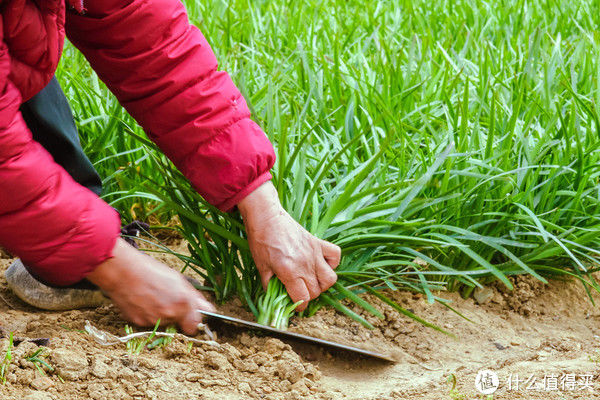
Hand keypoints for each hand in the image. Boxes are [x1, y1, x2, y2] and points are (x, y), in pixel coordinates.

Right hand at [87, 238, 214, 334]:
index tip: (190, 315)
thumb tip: (209, 310)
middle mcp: (170, 315)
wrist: (122, 272)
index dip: (192, 320)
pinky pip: (149, 323)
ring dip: (161, 314)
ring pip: (163, 324)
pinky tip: (143, 301)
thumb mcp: (178, 280)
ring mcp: (153, 321)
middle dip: (176, 315)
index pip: (194, 326)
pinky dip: (147, 315)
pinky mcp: (139, 323)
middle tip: (166, 298)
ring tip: (153, 296)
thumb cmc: (151, 271)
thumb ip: (195, 298)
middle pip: (178, 324)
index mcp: (183, 303)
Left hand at [238, 182, 340, 310]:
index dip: (299, 306)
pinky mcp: (318, 242)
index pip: (303, 298)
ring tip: (313, 281)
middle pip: (316, 291)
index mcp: (289, 272)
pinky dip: (332, 262)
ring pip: (330, 278)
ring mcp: (314, 253)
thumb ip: (269, 284)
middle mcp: (305, 265)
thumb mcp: (261, 266)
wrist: (266, 218)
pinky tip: (322, 263)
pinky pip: (335, 255)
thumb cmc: (260, 241)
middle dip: (309, 295)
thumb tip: (275, 297)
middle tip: (300, 291)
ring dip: (323, 284)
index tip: (296, 305)